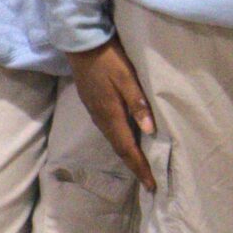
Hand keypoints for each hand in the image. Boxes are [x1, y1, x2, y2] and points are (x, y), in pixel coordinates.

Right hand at [69, 40, 157, 190]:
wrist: (81, 46)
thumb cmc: (108, 60)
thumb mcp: (127, 78)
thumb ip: (138, 103)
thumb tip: (150, 130)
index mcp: (111, 115)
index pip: (128, 149)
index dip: (140, 168)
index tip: (151, 185)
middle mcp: (101, 119)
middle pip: (120, 149)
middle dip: (135, 166)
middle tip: (149, 180)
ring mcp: (95, 113)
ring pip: (114, 140)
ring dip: (127, 154)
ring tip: (141, 164)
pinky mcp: (93, 105)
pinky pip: (109, 130)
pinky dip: (121, 141)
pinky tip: (127, 139)